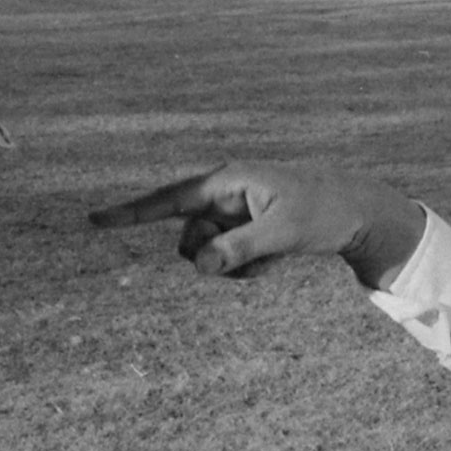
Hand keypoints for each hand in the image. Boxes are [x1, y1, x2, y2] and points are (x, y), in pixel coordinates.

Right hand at [89, 163, 425, 286]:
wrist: (359, 212)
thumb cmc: (324, 212)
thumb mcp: (283, 233)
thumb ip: (239, 250)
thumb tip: (199, 265)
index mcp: (229, 181)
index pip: (169, 199)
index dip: (129, 212)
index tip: (92, 221)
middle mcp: (226, 195)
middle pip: (189, 239)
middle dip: (211, 257)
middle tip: (253, 255)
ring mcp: (235, 214)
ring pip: (208, 254)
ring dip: (232, 267)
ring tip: (270, 258)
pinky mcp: (246, 232)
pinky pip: (228, 262)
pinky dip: (246, 268)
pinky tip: (275, 259)